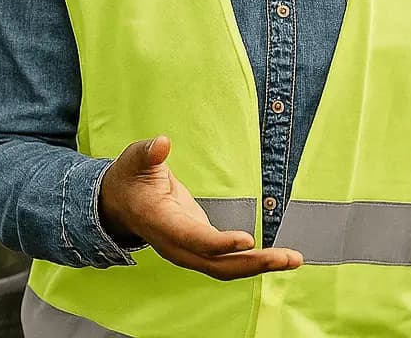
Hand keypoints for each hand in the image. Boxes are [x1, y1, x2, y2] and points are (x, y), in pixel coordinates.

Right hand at [98, 135, 303, 279]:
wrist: (117, 205)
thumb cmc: (129, 180)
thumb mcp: (134, 161)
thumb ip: (148, 153)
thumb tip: (162, 143)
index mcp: (161, 223)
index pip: (192, 238)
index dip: (218, 243)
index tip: (246, 240)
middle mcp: (176, 244)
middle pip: (216, 264)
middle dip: (253, 263)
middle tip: (288, 258)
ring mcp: (189, 249)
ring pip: (225, 267)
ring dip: (259, 265)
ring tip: (292, 259)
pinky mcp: (200, 246)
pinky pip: (227, 261)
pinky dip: (252, 261)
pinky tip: (277, 257)